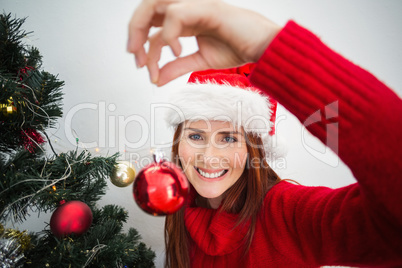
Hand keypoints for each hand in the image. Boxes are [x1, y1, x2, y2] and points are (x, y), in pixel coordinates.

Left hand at [127, 0, 280, 85]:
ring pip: (155, 4)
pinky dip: (169, 35)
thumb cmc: (238, 48)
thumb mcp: (200, 62)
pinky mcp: (205, 7)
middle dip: (134, 31)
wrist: (262, 47)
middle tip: (134, 56)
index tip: (144, 68)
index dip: (143, 45)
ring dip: (142, 29)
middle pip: (148, 9)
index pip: (154, 25)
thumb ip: (178, 67)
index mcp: (185, 19)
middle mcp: (187, 8)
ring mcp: (195, 4)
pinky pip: (176, 14)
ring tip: (145, 55)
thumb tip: (157, 79)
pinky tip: (176, 52)